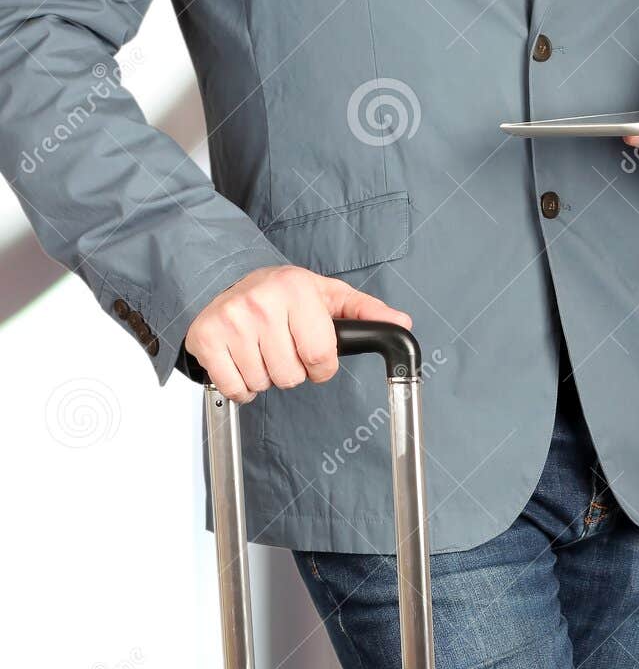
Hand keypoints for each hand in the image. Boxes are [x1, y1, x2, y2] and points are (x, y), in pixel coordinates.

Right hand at [184, 265, 411, 402]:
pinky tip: (240, 360)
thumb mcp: (326, 295)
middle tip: (280, 345)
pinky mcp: (207, 338)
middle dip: (290, 369)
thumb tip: (402, 324)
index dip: (320, 365)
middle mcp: (261, 302)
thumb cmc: (280, 292)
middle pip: (291, 377)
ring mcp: (231, 320)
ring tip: (259, 349)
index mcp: (296, 290)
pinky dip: (239, 385)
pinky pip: (235, 388)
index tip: (310, 350)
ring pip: (263, 384)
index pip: (321, 359)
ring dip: (264, 376)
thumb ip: (365, 312)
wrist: (225, 280)